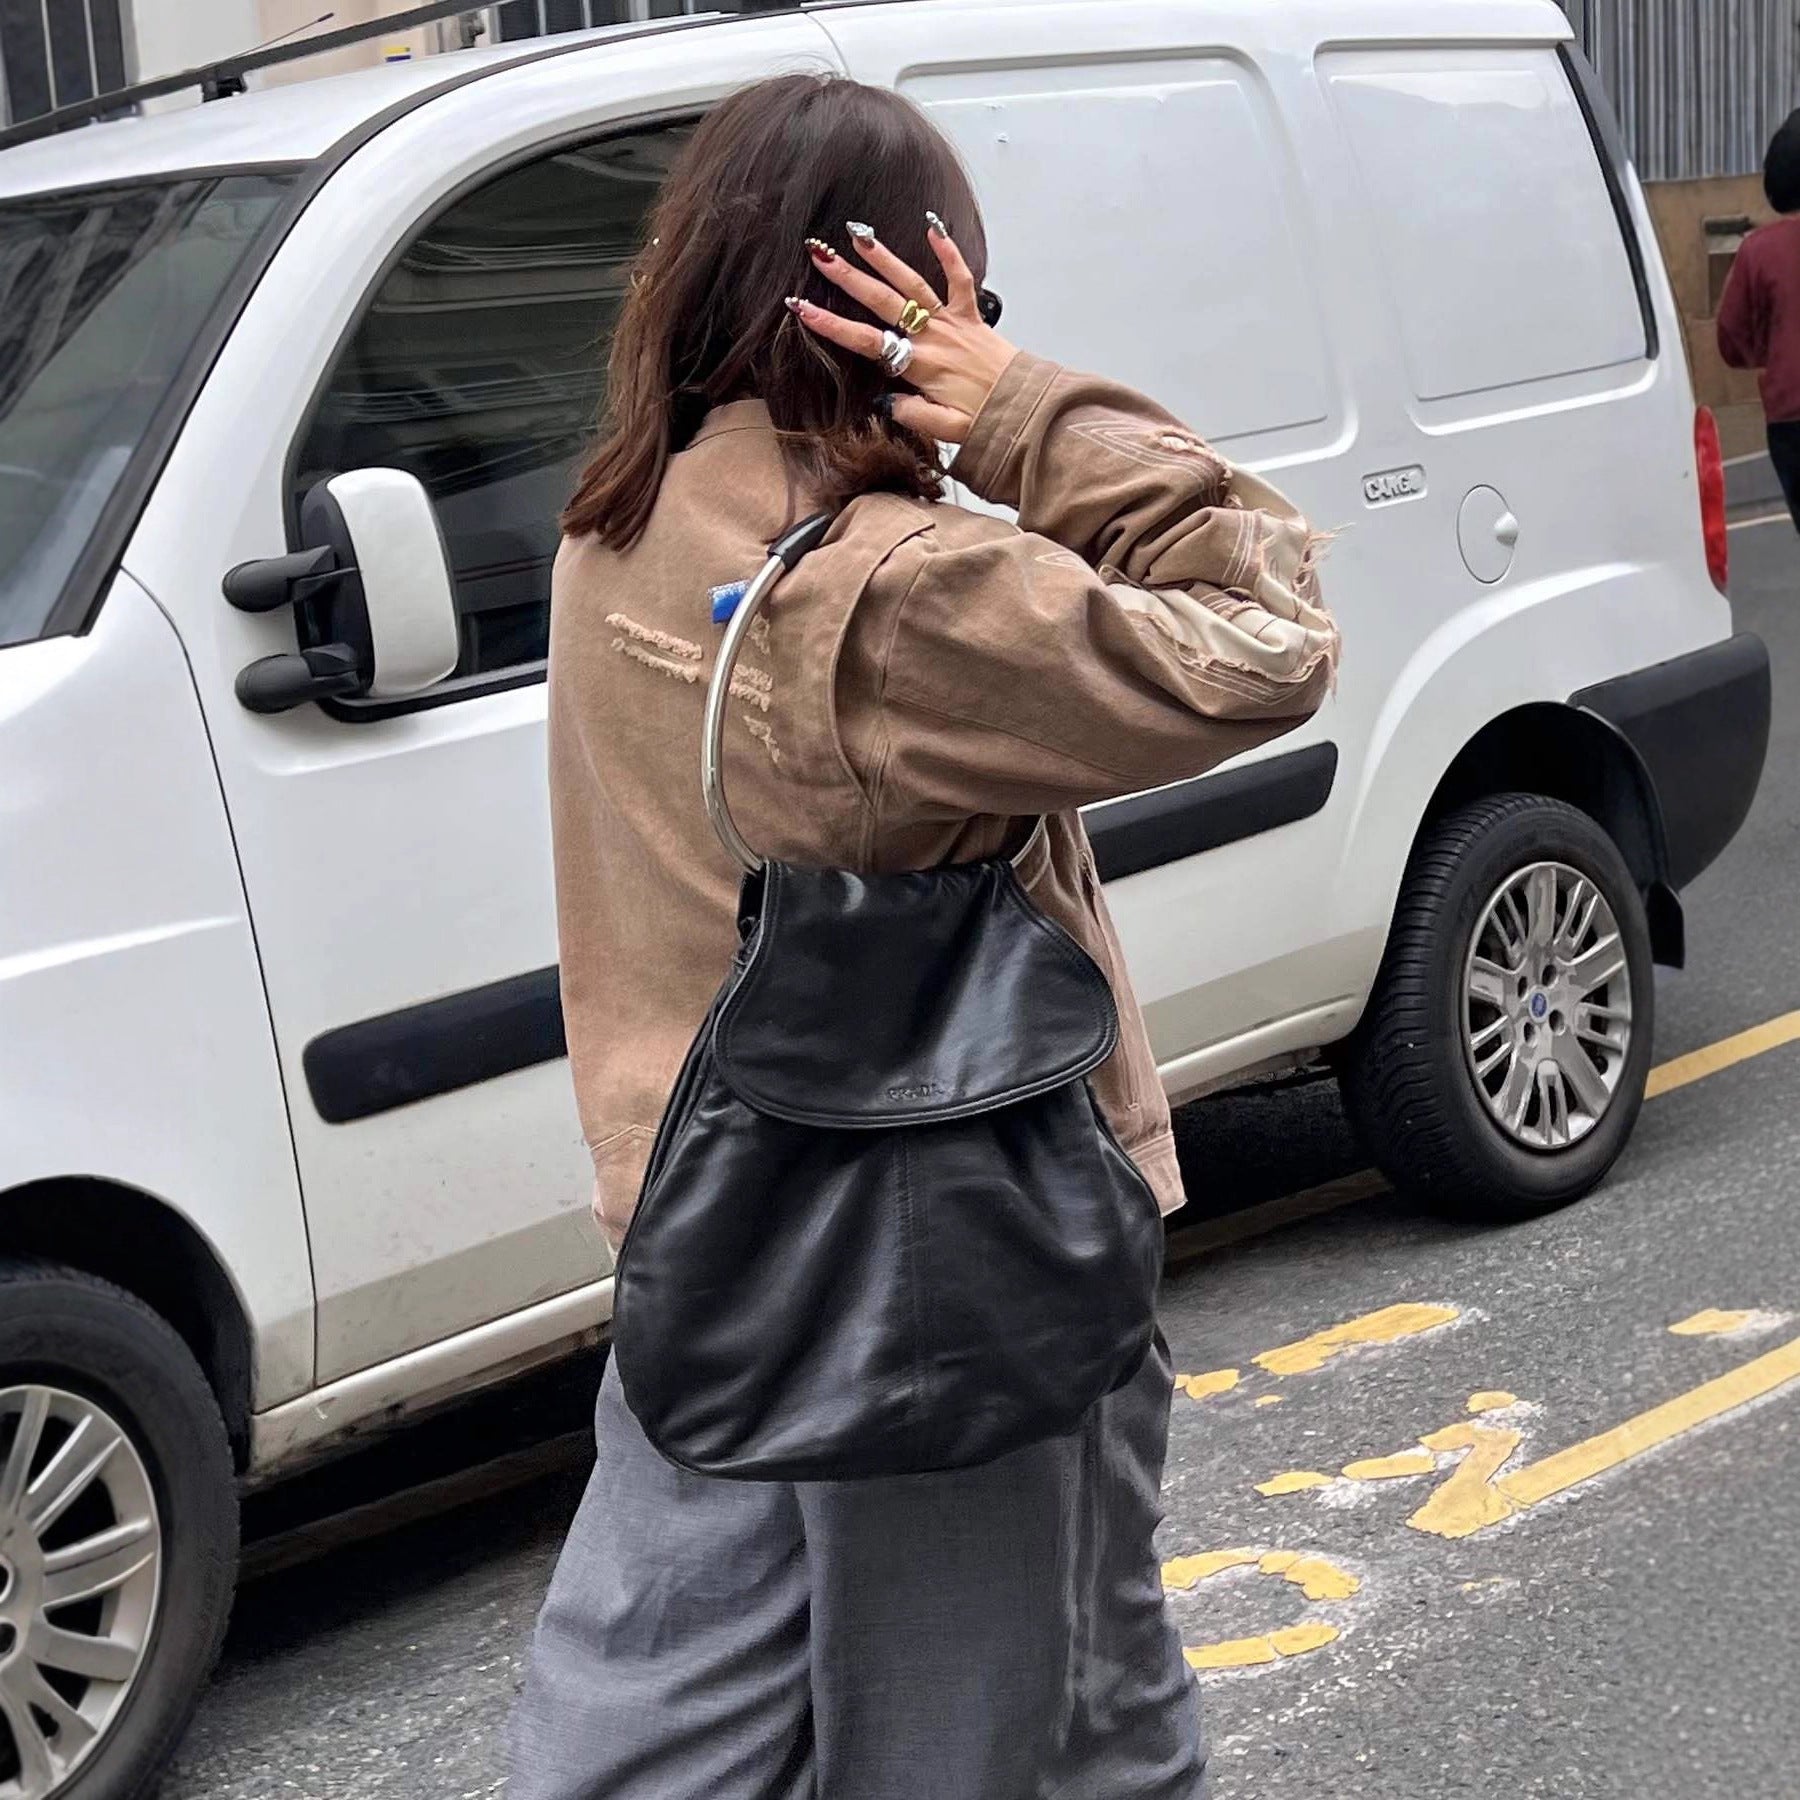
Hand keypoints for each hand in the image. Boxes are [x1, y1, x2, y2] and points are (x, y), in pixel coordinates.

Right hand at [789, 218, 1014, 443]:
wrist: (1026, 408)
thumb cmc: (985, 421)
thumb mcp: (944, 430)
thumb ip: (912, 415)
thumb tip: (886, 400)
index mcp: (919, 368)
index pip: (866, 343)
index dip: (832, 325)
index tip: (803, 308)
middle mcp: (931, 339)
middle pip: (882, 303)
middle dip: (848, 278)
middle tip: (819, 255)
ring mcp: (951, 323)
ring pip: (912, 285)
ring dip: (884, 258)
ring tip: (858, 233)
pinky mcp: (972, 316)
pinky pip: (960, 280)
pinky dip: (948, 252)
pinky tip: (932, 226)